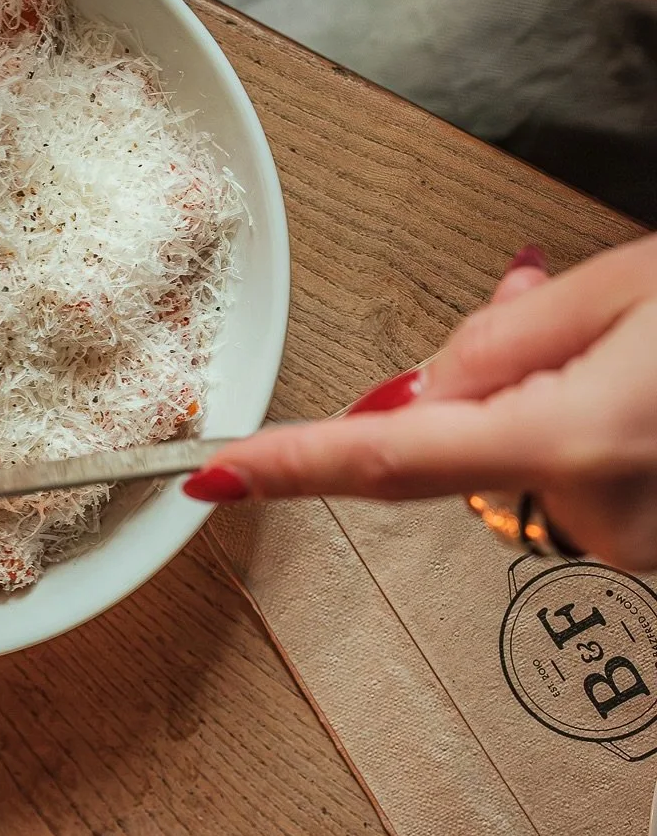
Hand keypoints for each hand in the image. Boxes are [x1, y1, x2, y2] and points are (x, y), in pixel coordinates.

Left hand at [183, 234, 656, 572]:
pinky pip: (562, 484)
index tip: (220, 474)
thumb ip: (502, 339)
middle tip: (569, 320)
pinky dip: (574, 435)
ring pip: (511, 463)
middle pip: (457, 447)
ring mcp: (625, 541)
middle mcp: (594, 513)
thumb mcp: (628, 288)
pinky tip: (631, 393)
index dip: (293, 464)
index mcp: (575, 440)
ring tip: (622, 353)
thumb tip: (420, 387)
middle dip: (478, 383)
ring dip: (535, 404)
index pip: (387, 459)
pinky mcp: (643, 547)